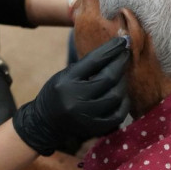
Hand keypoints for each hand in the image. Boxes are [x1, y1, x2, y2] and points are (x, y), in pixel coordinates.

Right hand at [13, 37, 129, 155]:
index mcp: (66, 81)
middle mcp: (76, 99)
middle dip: (120, 63)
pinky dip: (124, 102)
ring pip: (116, 96)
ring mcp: (86, 116)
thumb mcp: (64, 76)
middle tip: (126, 55)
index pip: (94, 60)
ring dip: (123, 82)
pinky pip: (118, 114)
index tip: (123, 41)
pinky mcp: (94, 128)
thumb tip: (112, 51)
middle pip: (108, 78)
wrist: (44, 124)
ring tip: (123, 74)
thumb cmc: (56, 94)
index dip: (111, 49)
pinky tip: (122, 94)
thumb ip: (86, 67)